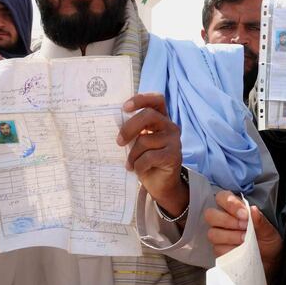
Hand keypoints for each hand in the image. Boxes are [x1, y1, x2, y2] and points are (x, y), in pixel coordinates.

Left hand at [117, 93, 186, 216]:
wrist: (160, 185)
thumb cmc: (146, 161)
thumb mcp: (137, 143)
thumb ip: (133, 131)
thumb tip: (112, 124)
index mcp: (161, 119)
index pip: (156, 100)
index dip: (141, 99)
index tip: (124, 107)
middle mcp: (170, 126)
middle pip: (148, 115)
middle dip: (129, 127)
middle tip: (118, 141)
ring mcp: (174, 140)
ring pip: (145, 140)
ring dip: (132, 155)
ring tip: (130, 164)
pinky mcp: (174, 155)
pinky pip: (149, 157)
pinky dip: (139, 165)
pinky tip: (138, 170)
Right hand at [205, 191, 282, 284]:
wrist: (270, 262)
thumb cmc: (268, 241)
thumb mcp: (269, 230)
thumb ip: (260, 220)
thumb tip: (253, 210)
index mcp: (235, 209)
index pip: (222, 197)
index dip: (230, 204)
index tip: (245, 214)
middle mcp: (223, 221)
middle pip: (210, 215)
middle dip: (227, 221)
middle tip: (244, 227)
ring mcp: (219, 236)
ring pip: (212, 233)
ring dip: (230, 236)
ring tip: (245, 240)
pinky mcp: (219, 251)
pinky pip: (217, 249)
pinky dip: (230, 250)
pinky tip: (241, 250)